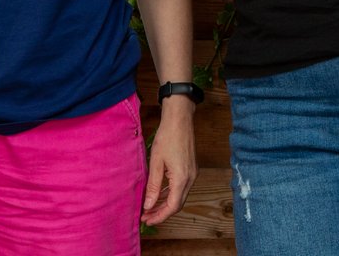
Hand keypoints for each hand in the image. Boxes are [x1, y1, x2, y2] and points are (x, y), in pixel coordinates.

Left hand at [142, 99, 196, 225]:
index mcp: (182, 178)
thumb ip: (153, 186)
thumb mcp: (156, 162)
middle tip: (146, 216)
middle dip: (162, 213)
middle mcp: (190, 178)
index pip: (172, 206)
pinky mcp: (191, 168)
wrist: (180, 119)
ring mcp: (192, 173)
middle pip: (178, 204)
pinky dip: (171, 194)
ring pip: (180, 196)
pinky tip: (160, 194)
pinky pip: (181, 187)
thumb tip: (148, 205)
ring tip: (150, 207)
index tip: (146, 220)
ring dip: (166, 203)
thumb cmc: (167, 137)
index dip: (159, 216)